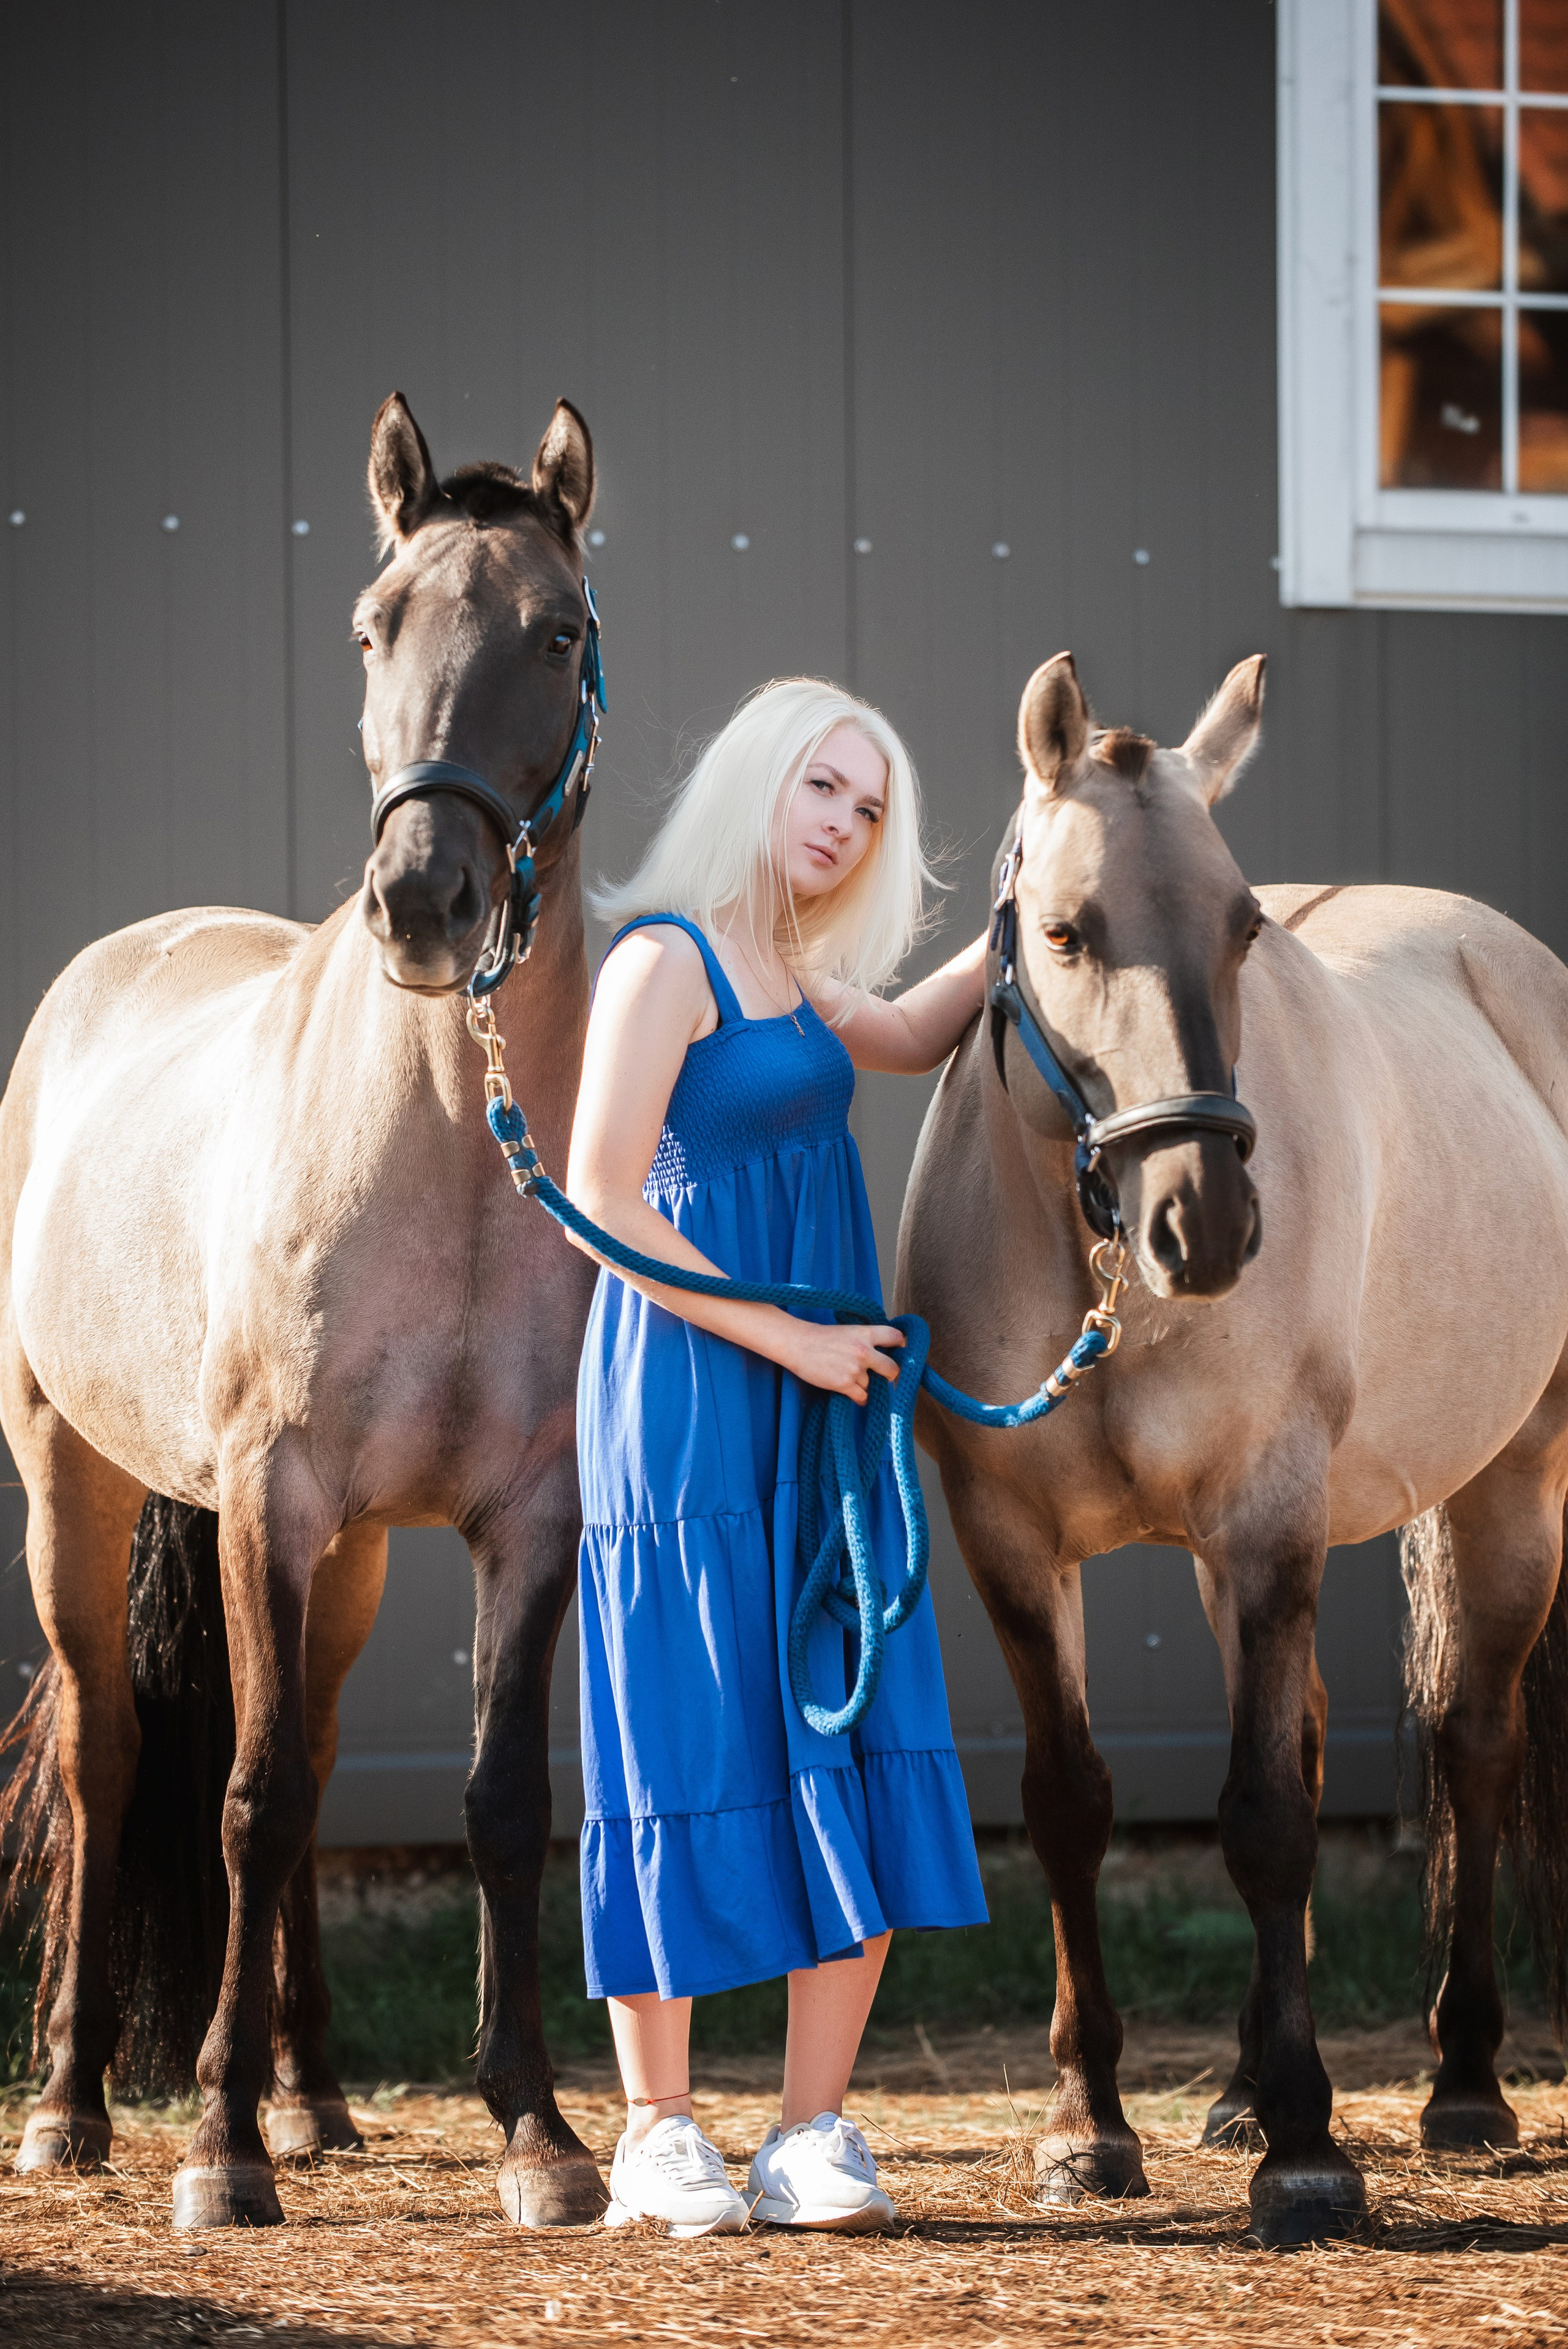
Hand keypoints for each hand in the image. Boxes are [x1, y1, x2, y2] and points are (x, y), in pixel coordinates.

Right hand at [787, 1321, 905, 1402]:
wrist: (797, 1344)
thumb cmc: (821, 1337)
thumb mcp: (848, 1330)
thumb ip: (867, 1339)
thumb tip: (885, 1353)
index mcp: (866, 1333)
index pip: (896, 1337)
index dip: (901, 1346)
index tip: (899, 1352)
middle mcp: (864, 1351)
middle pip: (893, 1369)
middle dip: (890, 1375)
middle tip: (884, 1376)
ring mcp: (854, 1369)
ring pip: (873, 1385)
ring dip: (866, 1386)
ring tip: (850, 1378)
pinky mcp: (844, 1384)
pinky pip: (862, 1397)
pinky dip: (860, 1398)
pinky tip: (853, 1393)